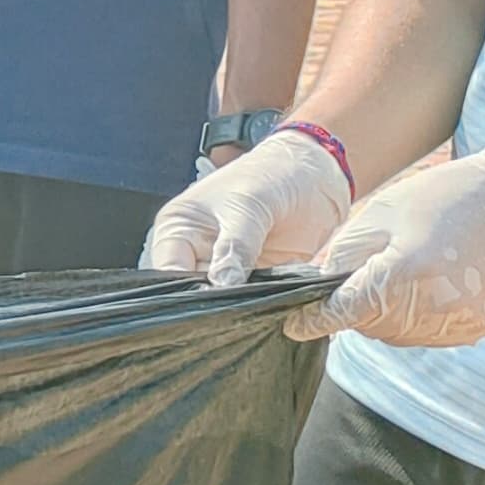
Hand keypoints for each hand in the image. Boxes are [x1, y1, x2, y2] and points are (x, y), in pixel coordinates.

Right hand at [143, 129, 353, 286]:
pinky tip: (269, 305)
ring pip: (222, 299)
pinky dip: (260, 304)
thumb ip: (234, 246)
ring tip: (251, 307)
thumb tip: (222, 284)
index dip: (182, 292)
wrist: (316, 174)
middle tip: (231, 310)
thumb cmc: (271, 174)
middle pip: (191, 291)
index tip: (206, 305)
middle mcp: (197, 251)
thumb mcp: (248, 205)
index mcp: (179, 229)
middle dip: (209, 303)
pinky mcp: (257, 277)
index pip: (168, 271)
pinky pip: (252, 299)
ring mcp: (228, 267)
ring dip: (237, 306)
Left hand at [285, 148, 484, 346]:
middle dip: (358, 308)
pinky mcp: (480, 327)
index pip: (345, 312)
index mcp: (406, 272)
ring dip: (387, 316)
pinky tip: (430, 286)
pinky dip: (418, 319)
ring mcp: (461, 321)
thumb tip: (319, 292)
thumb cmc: (444, 197)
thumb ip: (345, 257)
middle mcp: (436, 305)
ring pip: (398, 336)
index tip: (295, 324)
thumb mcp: (381, 214)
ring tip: (404, 274)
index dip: (316, 320)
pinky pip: (430, 334)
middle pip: (371, 327)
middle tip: (367, 275)